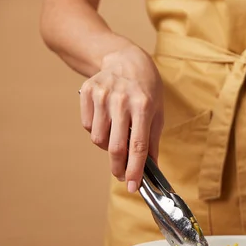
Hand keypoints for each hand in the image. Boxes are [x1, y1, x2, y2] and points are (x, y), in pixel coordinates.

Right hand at [79, 44, 163, 192]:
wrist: (126, 59)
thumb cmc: (147, 89)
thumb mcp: (158, 113)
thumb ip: (152, 141)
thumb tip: (152, 169)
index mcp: (143, 105)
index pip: (138, 145)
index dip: (135, 169)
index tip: (133, 186)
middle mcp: (121, 100)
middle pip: (115, 146)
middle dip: (118, 167)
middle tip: (121, 175)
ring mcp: (102, 95)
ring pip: (98, 139)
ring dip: (108, 146)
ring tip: (118, 135)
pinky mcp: (87, 91)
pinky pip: (88, 126)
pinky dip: (97, 130)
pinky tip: (107, 120)